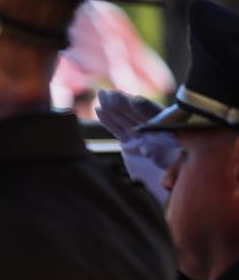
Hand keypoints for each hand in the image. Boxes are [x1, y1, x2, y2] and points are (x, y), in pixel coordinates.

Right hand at [96, 89, 177, 204]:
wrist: (175, 185)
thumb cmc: (180, 176)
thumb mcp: (179, 169)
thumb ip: (166, 161)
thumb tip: (147, 150)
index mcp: (171, 136)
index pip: (158, 120)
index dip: (146, 110)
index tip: (136, 101)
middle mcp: (155, 134)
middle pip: (137, 116)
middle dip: (123, 104)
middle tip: (111, 94)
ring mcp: (142, 138)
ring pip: (126, 121)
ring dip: (113, 108)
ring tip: (102, 95)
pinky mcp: (131, 145)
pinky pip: (118, 131)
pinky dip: (109, 121)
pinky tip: (100, 111)